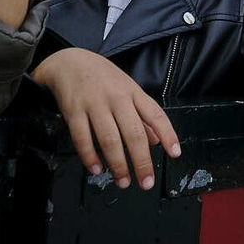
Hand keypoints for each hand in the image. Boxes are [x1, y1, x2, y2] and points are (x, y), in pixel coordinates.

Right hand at [32, 48, 180, 190]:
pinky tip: (96, 169)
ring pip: (109, 139)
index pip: (156, 114)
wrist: (68, 61)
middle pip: (133, 133)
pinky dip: (90, 156)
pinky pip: (82, 138)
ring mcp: (94, 104)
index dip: (168, 134)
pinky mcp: (74, 111)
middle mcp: (116, 98)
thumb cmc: (102, 78)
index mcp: (133, 92)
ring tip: (124, 182)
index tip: (175, 154)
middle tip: (146, 182)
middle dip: (141, 161)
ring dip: (118, 164)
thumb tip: (156, 141)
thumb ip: (143, 115)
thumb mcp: (127, 89)